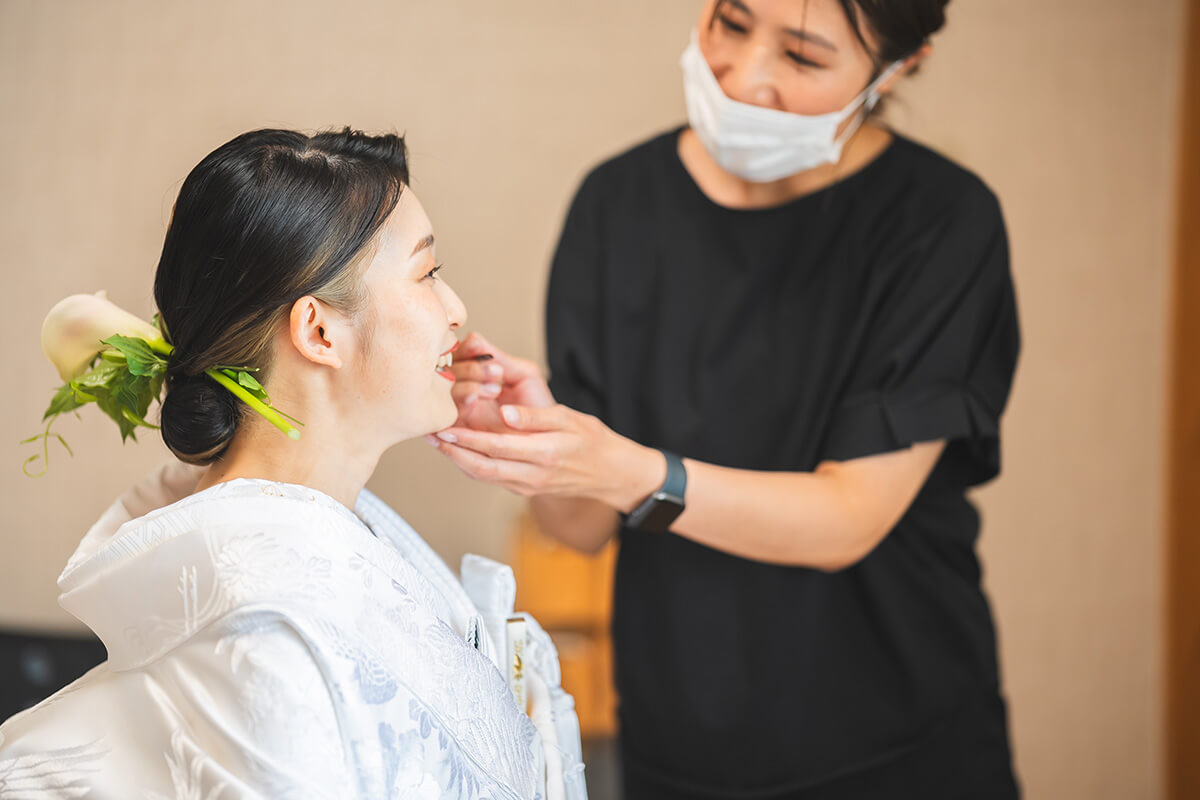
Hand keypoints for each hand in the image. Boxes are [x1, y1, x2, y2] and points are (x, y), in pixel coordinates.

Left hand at [424, 403, 664, 511]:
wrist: (610, 473)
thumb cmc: (593, 440)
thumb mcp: (570, 419)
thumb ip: (537, 417)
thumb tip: (506, 413)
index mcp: (544, 454)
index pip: (497, 448)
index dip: (467, 439)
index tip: (445, 427)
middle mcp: (532, 475)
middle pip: (483, 468)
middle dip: (453, 452)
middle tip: (430, 435)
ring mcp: (528, 486)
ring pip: (485, 476)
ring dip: (458, 460)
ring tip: (437, 442)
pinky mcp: (525, 488)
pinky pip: (493, 478)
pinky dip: (473, 465)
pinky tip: (459, 451)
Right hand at [448, 333, 553, 432]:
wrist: (548, 436)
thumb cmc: (536, 405)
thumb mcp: (524, 375)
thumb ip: (500, 358)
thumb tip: (473, 338)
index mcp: (475, 376)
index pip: (458, 357)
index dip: (467, 350)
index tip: (482, 348)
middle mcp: (462, 392)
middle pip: (446, 374)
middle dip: (470, 369)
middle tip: (496, 372)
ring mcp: (457, 413)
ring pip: (444, 394)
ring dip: (466, 386)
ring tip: (493, 389)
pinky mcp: (457, 434)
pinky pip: (444, 419)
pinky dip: (455, 407)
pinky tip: (473, 401)